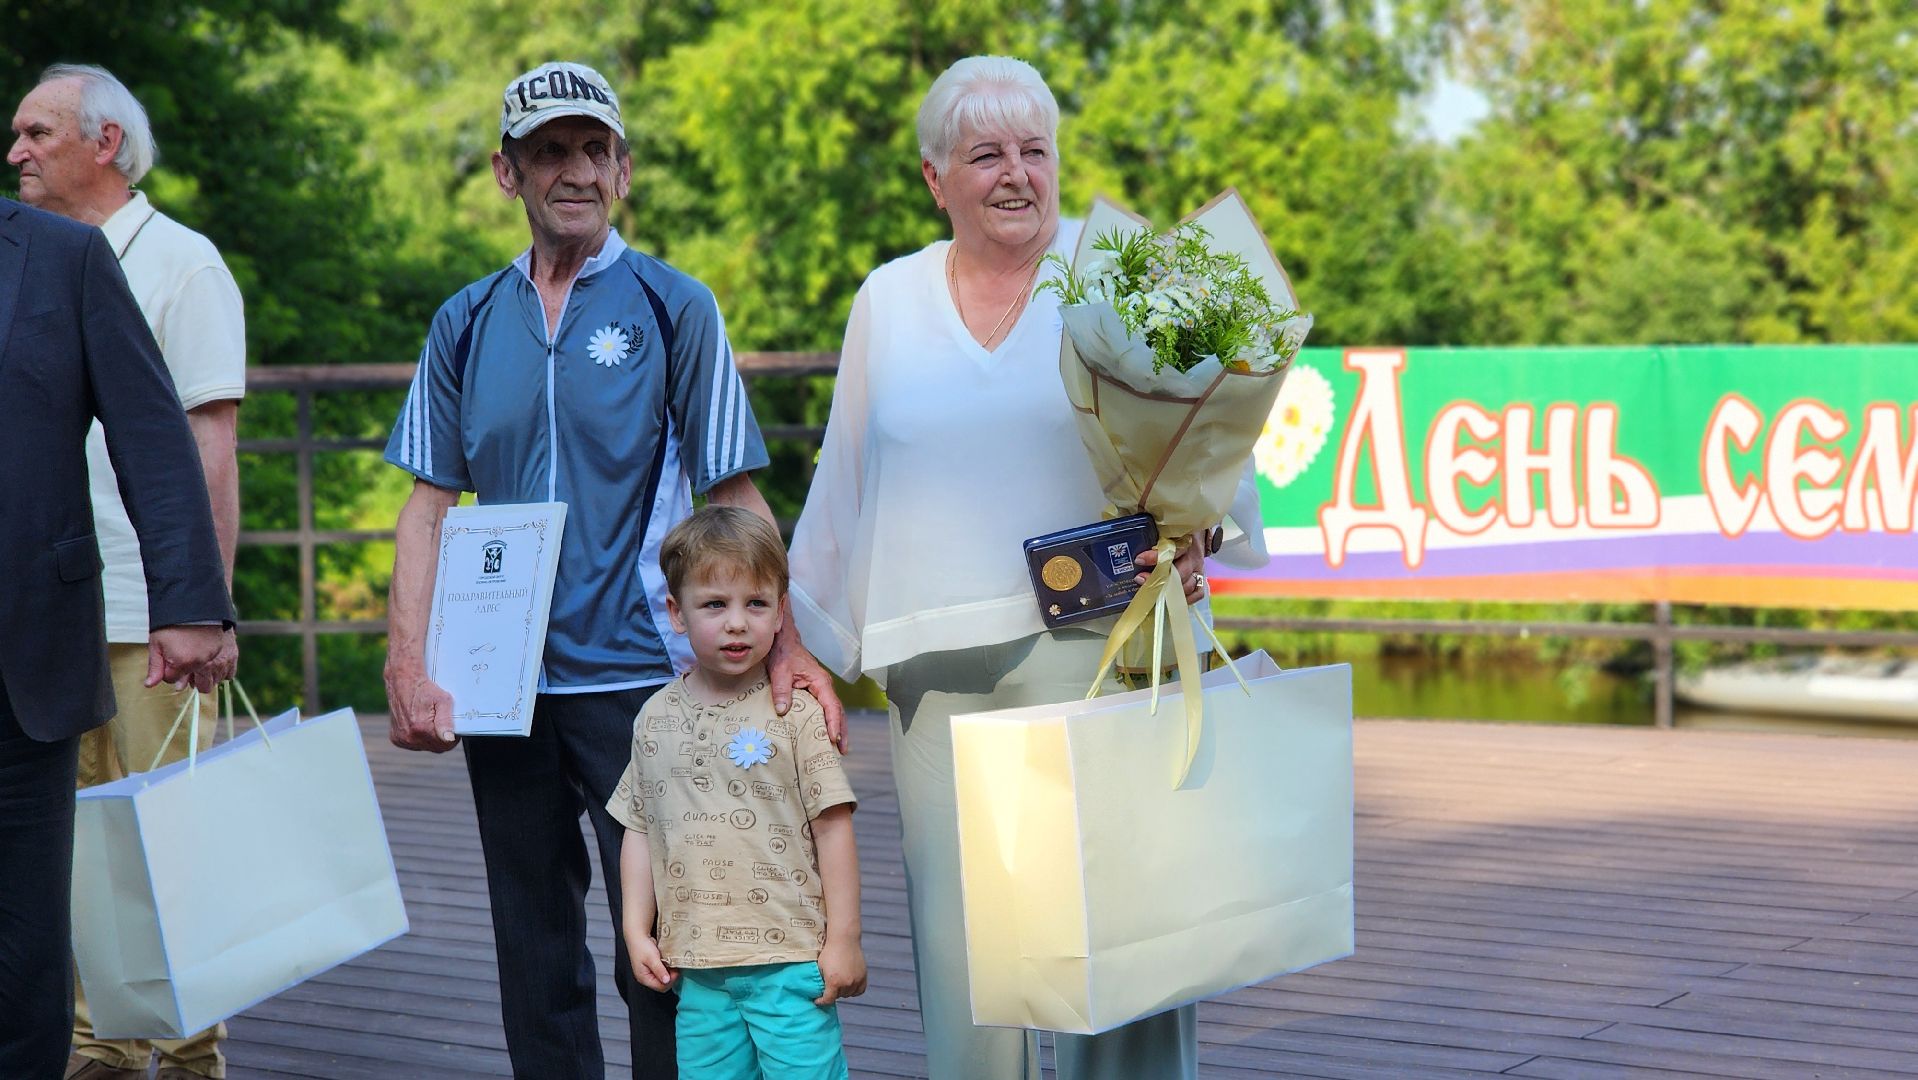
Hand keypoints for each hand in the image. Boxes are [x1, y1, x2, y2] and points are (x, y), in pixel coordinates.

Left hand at [146, 625, 229, 691]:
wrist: (197, 605)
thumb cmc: (174, 623)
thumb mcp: (157, 644)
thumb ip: (155, 667)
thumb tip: (149, 685)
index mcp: (183, 663)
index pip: (174, 681)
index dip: (170, 671)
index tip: (171, 660)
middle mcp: (204, 665)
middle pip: (200, 686)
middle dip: (192, 680)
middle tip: (187, 667)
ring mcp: (220, 660)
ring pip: (215, 681)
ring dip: (207, 677)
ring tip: (201, 665)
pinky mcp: (231, 654)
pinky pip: (229, 673)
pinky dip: (222, 671)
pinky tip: (214, 664)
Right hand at [385, 663, 457, 752]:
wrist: (403, 682)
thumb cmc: (424, 689)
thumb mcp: (443, 700)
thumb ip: (446, 721)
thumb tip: (449, 738)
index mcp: (421, 729)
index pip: (446, 745)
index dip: (452, 736)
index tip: (453, 727)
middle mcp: (409, 737)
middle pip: (436, 748)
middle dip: (442, 738)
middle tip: (441, 721)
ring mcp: (401, 739)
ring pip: (426, 747)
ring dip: (430, 738)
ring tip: (429, 721)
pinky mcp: (396, 739)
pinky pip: (414, 744)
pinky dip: (419, 737)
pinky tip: (419, 724)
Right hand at [627, 933, 677, 992]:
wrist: (638, 936)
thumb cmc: (642, 946)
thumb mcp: (652, 958)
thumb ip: (659, 970)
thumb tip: (666, 981)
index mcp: (644, 978)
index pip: (661, 987)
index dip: (670, 981)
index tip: (676, 971)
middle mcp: (646, 978)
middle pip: (662, 984)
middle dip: (671, 977)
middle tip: (675, 967)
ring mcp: (649, 973)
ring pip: (663, 978)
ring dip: (670, 972)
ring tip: (672, 963)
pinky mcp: (653, 968)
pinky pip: (662, 972)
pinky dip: (667, 968)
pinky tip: (668, 962)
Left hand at [767, 631, 848, 752]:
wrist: (784, 642)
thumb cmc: (784, 654)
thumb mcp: (780, 670)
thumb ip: (781, 690)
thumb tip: (782, 710)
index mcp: (820, 681)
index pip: (831, 705)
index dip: (833, 723)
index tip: (833, 738)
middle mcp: (825, 686)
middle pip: (838, 711)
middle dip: (842, 731)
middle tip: (842, 751)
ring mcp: (822, 690)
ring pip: (835, 711)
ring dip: (838, 729)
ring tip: (839, 749)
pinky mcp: (816, 693)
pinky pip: (826, 709)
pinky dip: (830, 722)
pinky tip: (827, 735)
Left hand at [814, 937, 865, 1005]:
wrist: (844, 939)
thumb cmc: (829, 951)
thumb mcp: (820, 967)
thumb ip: (821, 981)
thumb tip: (820, 990)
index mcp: (834, 982)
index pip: (828, 1000)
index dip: (821, 1001)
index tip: (818, 1000)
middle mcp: (846, 983)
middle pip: (839, 996)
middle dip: (832, 993)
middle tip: (829, 988)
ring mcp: (856, 980)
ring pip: (849, 994)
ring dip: (843, 992)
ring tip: (839, 985)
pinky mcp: (863, 975)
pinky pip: (860, 990)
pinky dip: (854, 990)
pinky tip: (849, 986)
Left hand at [1134, 534, 1208, 605]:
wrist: (1197, 535)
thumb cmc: (1178, 534)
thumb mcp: (1167, 531)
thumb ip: (1155, 537)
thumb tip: (1135, 547)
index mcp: (1185, 541)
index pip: (1172, 550)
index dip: (1155, 557)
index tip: (1139, 559)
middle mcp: (1193, 557)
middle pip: (1180, 572)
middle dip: (1160, 579)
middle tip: (1140, 579)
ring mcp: (1199, 569)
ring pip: (1188, 585)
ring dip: (1169, 591)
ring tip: (1151, 592)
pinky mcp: (1201, 579)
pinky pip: (1198, 593)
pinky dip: (1186, 598)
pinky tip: (1171, 599)